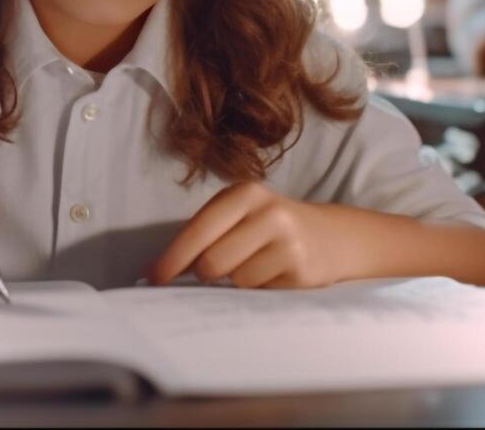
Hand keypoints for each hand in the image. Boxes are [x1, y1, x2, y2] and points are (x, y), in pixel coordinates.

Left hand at [145, 182, 336, 289]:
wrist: (331, 238)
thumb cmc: (268, 228)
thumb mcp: (239, 216)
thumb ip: (203, 236)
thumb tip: (155, 271)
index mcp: (244, 193)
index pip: (198, 230)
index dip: (172, 258)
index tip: (153, 279)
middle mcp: (268, 212)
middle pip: (211, 262)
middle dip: (204, 274)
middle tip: (213, 271)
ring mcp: (288, 241)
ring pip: (235, 280)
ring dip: (236, 281)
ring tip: (255, 265)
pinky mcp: (301, 270)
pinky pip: (259, 291)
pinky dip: (258, 288)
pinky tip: (272, 274)